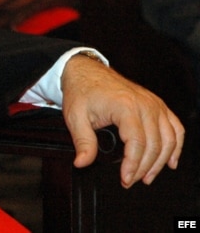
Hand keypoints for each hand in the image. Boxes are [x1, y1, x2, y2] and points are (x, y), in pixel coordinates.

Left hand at [61, 53, 183, 186]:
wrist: (85, 70)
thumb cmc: (81, 89)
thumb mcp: (75, 116)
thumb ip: (82, 141)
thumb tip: (82, 162)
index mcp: (125, 106)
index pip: (137, 143)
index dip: (133, 165)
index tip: (125, 179)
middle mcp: (144, 104)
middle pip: (154, 144)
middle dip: (144, 167)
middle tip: (131, 180)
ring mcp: (153, 103)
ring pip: (169, 139)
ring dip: (161, 161)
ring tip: (148, 176)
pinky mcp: (157, 104)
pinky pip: (175, 127)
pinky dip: (176, 146)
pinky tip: (171, 160)